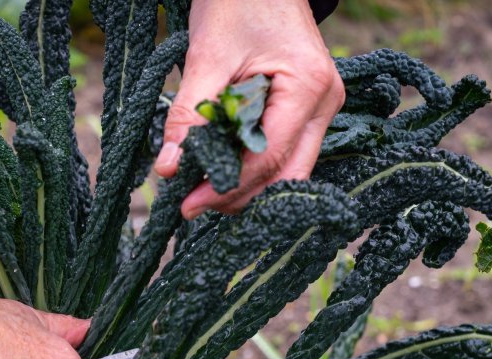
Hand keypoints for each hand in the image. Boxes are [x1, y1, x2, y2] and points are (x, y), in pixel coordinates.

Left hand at [153, 0, 343, 218]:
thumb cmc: (236, 4)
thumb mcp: (206, 57)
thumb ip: (188, 115)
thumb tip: (167, 169)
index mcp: (308, 87)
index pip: (269, 157)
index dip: (228, 187)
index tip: (189, 204)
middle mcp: (324, 104)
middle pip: (286, 175)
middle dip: (239, 196)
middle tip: (193, 205)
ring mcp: (320, 109)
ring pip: (287, 170)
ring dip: (245, 187)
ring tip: (200, 190)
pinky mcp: (306, 111)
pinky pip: (283, 153)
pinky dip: (251, 168)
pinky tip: (219, 171)